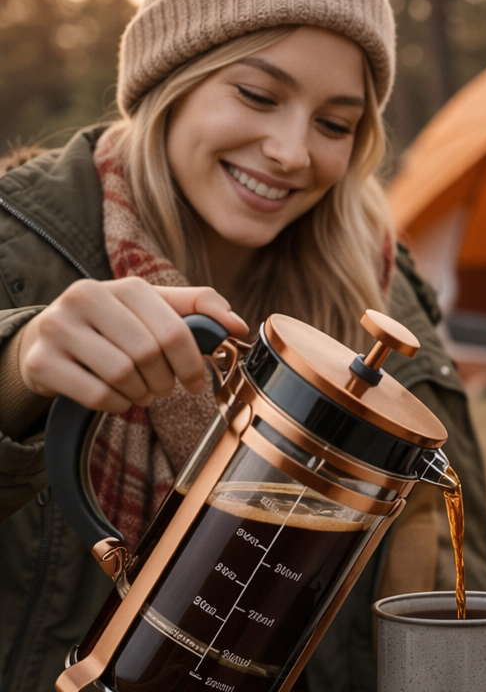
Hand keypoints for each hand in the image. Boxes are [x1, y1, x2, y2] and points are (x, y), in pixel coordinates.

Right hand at [18, 278, 247, 412]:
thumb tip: (238, 325)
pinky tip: (115, 397)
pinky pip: (97, 394)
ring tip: (138, 390)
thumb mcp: (155, 310)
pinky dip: (116, 404)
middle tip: (161, 388)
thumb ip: (200, 309)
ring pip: (123, 375)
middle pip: (149, 354)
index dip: (192, 363)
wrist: (48, 340)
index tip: (194, 381)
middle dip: (164, 381)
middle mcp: (86, 298)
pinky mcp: (42, 361)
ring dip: (140, 393)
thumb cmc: (115, 327)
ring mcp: (58, 328)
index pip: (175, 330)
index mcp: (124, 286)